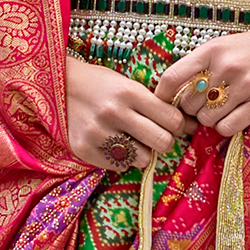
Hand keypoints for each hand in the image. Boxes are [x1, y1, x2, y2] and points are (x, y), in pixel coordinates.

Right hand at [66, 57, 196, 170]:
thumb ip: (155, 103)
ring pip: (143, 159)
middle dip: (165, 140)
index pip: (173, 119)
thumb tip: (191, 124)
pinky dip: (121, 159)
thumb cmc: (100, 83)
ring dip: (142, 152)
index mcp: (129, 92)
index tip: (174, 124)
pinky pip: (119, 166)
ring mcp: (98, 134)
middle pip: (163, 142)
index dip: (179, 124)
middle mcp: (114, 113)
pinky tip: (113, 144)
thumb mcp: (128, 84)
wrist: (58, 85)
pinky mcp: (85, 150)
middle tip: (157, 135)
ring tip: (132, 140)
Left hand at [154, 19, 249, 136]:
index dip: (163, 95)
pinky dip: (224, 126)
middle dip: (192, 109)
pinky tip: (232, 116)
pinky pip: (227, 127)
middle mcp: (225, 67)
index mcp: (211, 50)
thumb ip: (199, 65)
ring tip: (222, 108)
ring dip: (209, 119)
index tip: (163, 103)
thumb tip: (174, 94)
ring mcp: (244, 86)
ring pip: (206, 119)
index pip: (173, 78)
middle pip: (188, 104)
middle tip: (204, 105)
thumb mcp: (223, 46)